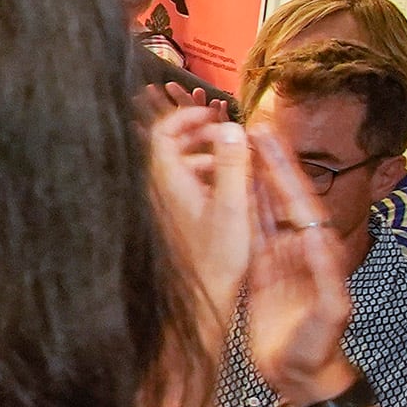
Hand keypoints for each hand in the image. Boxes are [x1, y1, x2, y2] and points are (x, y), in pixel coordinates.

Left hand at [146, 103, 252, 332]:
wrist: (206, 293)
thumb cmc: (219, 255)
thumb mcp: (233, 205)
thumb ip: (232, 164)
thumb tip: (231, 127)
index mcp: (168, 182)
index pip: (162, 133)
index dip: (186, 116)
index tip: (215, 113)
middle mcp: (163, 188)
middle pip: (174, 144)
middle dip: (204, 133)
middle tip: (233, 135)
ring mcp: (170, 201)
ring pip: (186, 163)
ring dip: (213, 155)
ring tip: (244, 161)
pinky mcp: (182, 213)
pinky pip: (194, 182)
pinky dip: (214, 174)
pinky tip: (238, 185)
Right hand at [244, 132, 357, 406]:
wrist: (300, 378)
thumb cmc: (317, 350)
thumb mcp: (330, 313)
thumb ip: (325, 276)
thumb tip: (311, 236)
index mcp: (314, 253)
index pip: (298, 201)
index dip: (284, 169)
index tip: (268, 139)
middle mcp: (295, 250)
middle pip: (278, 197)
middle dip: (266, 163)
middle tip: (248, 128)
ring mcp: (274, 260)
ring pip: (258, 210)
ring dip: (248, 179)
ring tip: (232, 148)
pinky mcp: (255, 274)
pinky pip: (243, 234)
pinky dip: (234, 209)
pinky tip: (222, 191)